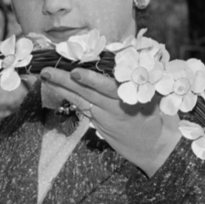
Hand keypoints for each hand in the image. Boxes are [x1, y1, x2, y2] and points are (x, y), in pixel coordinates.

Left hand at [41, 68, 180, 176]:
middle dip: (65, 80)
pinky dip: (68, 97)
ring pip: (80, 99)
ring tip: (44, 75)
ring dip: (60, 87)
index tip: (76, 71)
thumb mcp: (156, 98)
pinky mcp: (99, 123)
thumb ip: (141, 80)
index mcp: (130, 100)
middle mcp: (114, 108)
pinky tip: (54, 87)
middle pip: (86, 92)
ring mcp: (104, 117)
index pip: (107, 87)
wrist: (157, 148)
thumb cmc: (160, 117)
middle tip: (46, 70)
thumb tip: (131, 55)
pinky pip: (81, 108)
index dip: (91, 80)